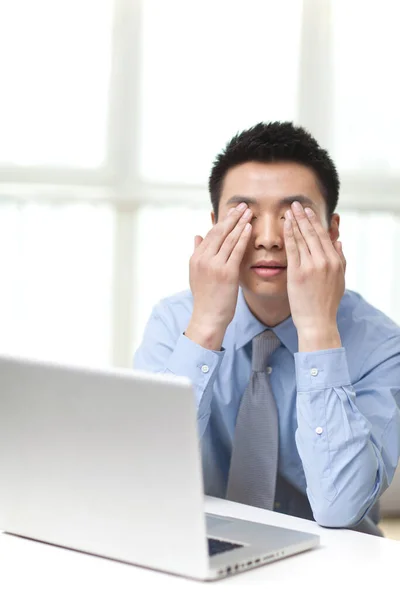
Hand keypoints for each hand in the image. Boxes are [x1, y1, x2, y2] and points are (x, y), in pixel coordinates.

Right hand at [185, 202, 252, 349]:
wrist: (208, 317)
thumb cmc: (206, 298)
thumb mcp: (196, 273)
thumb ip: (197, 252)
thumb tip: (196, 235)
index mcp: (196, 258)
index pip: (210, 234)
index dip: (222, 220)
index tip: (232, 210)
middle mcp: (203, 259)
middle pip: (219, 232)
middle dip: (232, 216)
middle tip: (242, 205)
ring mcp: (214, 265)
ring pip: (228, 239)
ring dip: (240, 223)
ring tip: (249, 212)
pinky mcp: (226, 273)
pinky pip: (236, 251)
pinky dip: (243, 238)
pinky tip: (249, 228)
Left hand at [283, 202, 345, 351]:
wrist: (318, 321)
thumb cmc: (327, 303)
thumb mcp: (340, 280)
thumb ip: (340, 260)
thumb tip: (338, 242)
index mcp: (335, 261)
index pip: (324, 236)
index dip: (315, 221)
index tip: (308, 210)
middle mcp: (325, 260)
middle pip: (312, 233)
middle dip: (304, 216)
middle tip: (296, 203)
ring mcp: (311, 266)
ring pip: (302, 238)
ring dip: (295, 222)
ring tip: (288, 210)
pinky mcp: (298, 272)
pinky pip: (292, 249)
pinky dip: (289, 235)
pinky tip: (284, 226)